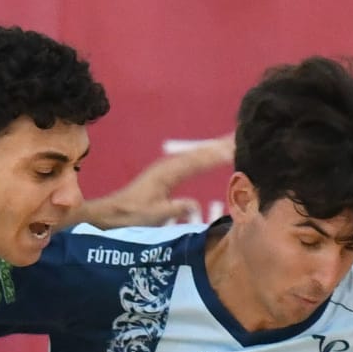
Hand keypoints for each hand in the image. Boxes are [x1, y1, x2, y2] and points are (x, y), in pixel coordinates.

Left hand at [86, 136, 232, 227]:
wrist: (112, 213)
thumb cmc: (131, 216)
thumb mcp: (154, 215)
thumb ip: (175, 208)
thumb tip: (194, 205)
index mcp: (167, 173)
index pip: (196, 161)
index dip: (215, 156)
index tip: (233, 149)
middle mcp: (167, 166)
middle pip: (198, 153)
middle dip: (219, 144)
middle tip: (240, 135)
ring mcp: (166, 168)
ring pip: (194, 154)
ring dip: (213, 147)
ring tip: (232, 139)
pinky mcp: (165, 174)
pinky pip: (189, 161)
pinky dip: (203, 156)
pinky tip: (212, 154)